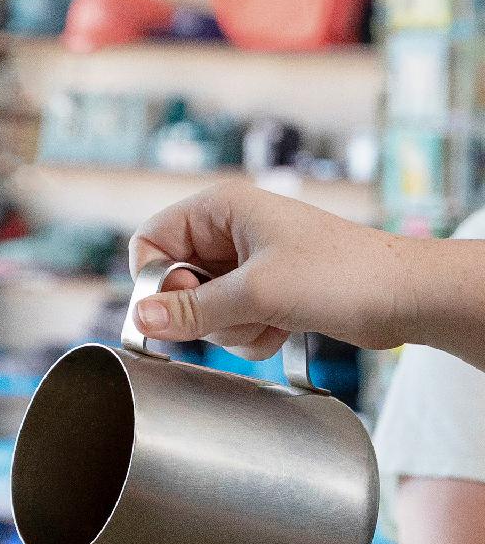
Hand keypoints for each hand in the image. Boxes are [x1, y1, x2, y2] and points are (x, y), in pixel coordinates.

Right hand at [128, 181, 419, 359]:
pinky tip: (283, 329)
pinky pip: (231, 323)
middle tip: (239, 313)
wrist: (403, 297)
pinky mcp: (265, 292)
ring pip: (203, 311)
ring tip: (271, 320)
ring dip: (231, 329)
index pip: (150, 243)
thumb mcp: (256, 294)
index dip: (157, 282)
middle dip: (204, 313)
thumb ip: (192, 310)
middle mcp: (229, 231)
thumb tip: (140, 318)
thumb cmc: (340, 275)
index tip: (177, 311)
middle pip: (175, 283)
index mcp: (220, 208)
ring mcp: (247, 264)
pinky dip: (251, 335)